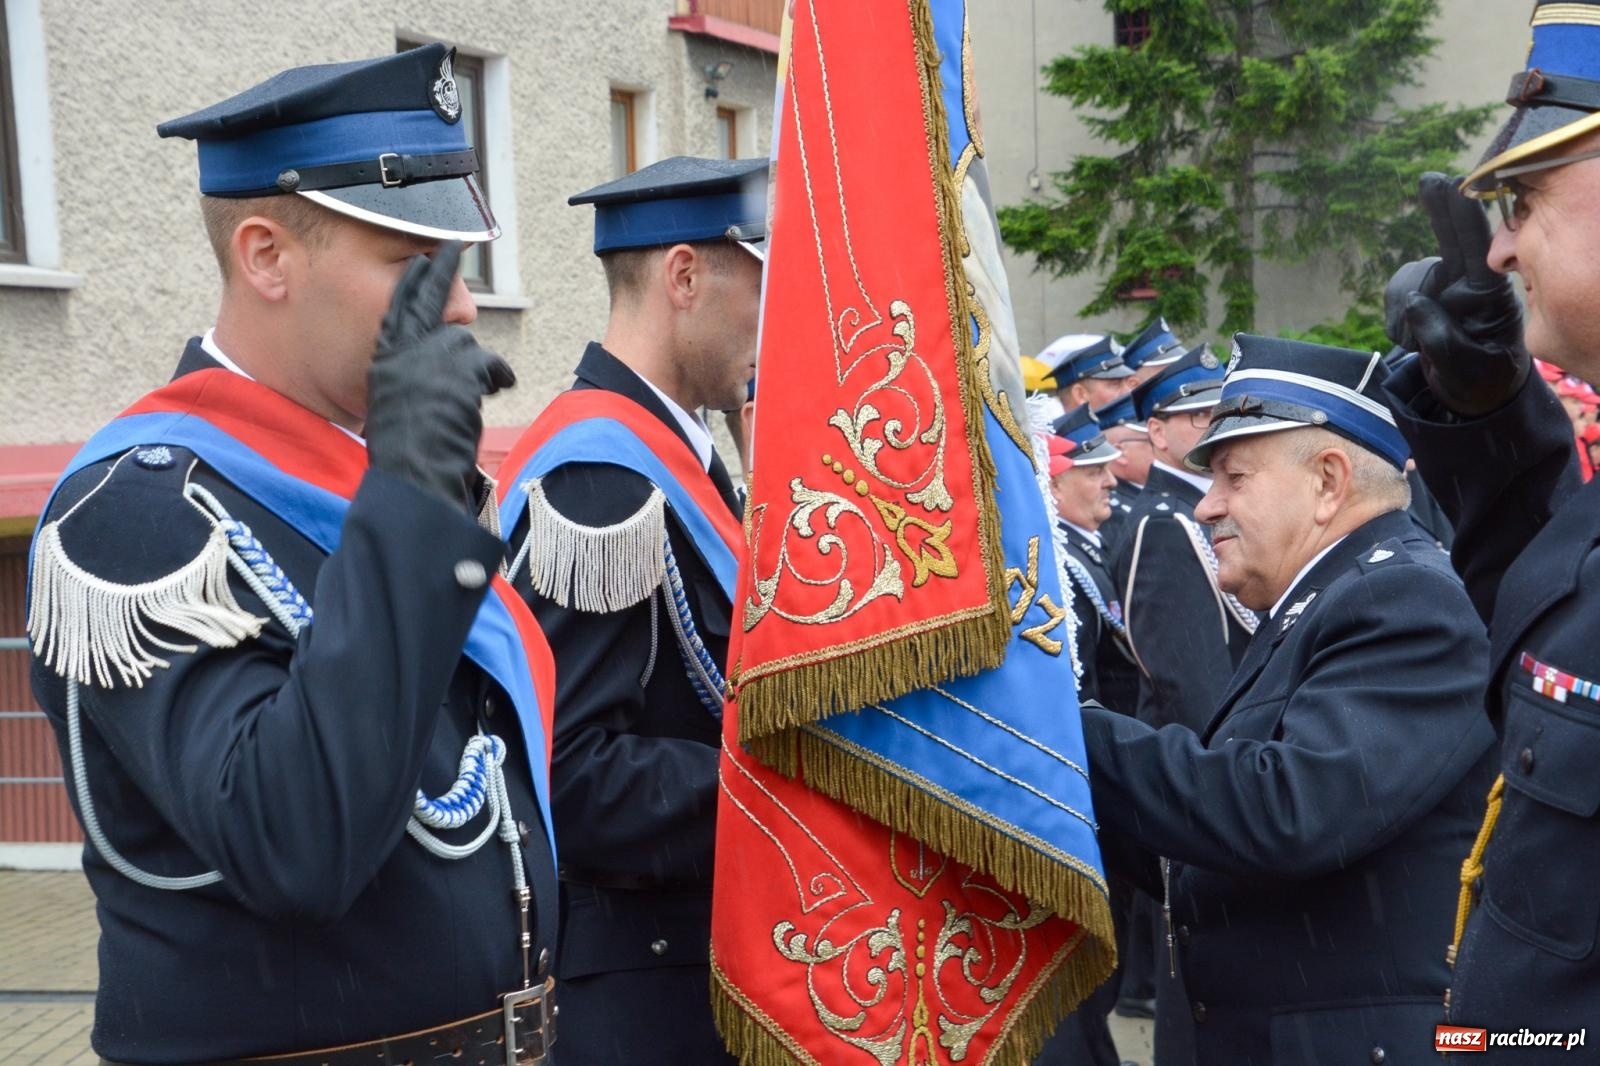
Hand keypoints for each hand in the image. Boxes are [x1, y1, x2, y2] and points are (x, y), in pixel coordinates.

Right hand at [365, 242, 515, 509]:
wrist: (415, 472)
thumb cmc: (408, 453)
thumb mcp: (399, 406)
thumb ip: (415, 379)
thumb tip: (443, 368)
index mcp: (384, 362)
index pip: (395, 314)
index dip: (407, 287)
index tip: (416, 263)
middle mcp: (403, 353)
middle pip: (424, 302)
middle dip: (438, 271)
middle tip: (451, 247)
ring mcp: (430, 356)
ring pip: (466, 345)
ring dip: (479, 369)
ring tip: (476, 396)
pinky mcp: (459, 367)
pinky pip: (491, 363)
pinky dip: (498, 377)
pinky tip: (498, 390)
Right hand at [1383, 172, 1527, 416]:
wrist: (1469, 397)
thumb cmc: (1479, 382)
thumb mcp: (1464, 369)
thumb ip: (1440, 337)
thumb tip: (1414, 301)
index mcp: (1490, 296)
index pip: (1479, 249)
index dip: (1466, 215)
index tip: (1458, 185)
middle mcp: (1468, 285)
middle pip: (1451, 240)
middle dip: (1442, 209)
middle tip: (1431, 179)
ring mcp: (1443, 289)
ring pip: (1411, 278)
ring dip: (1403, 309)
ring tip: (1415, 342)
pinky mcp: (1421, 298)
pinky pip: (1397, 293)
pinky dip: (1395, 315)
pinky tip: (1409, 335)